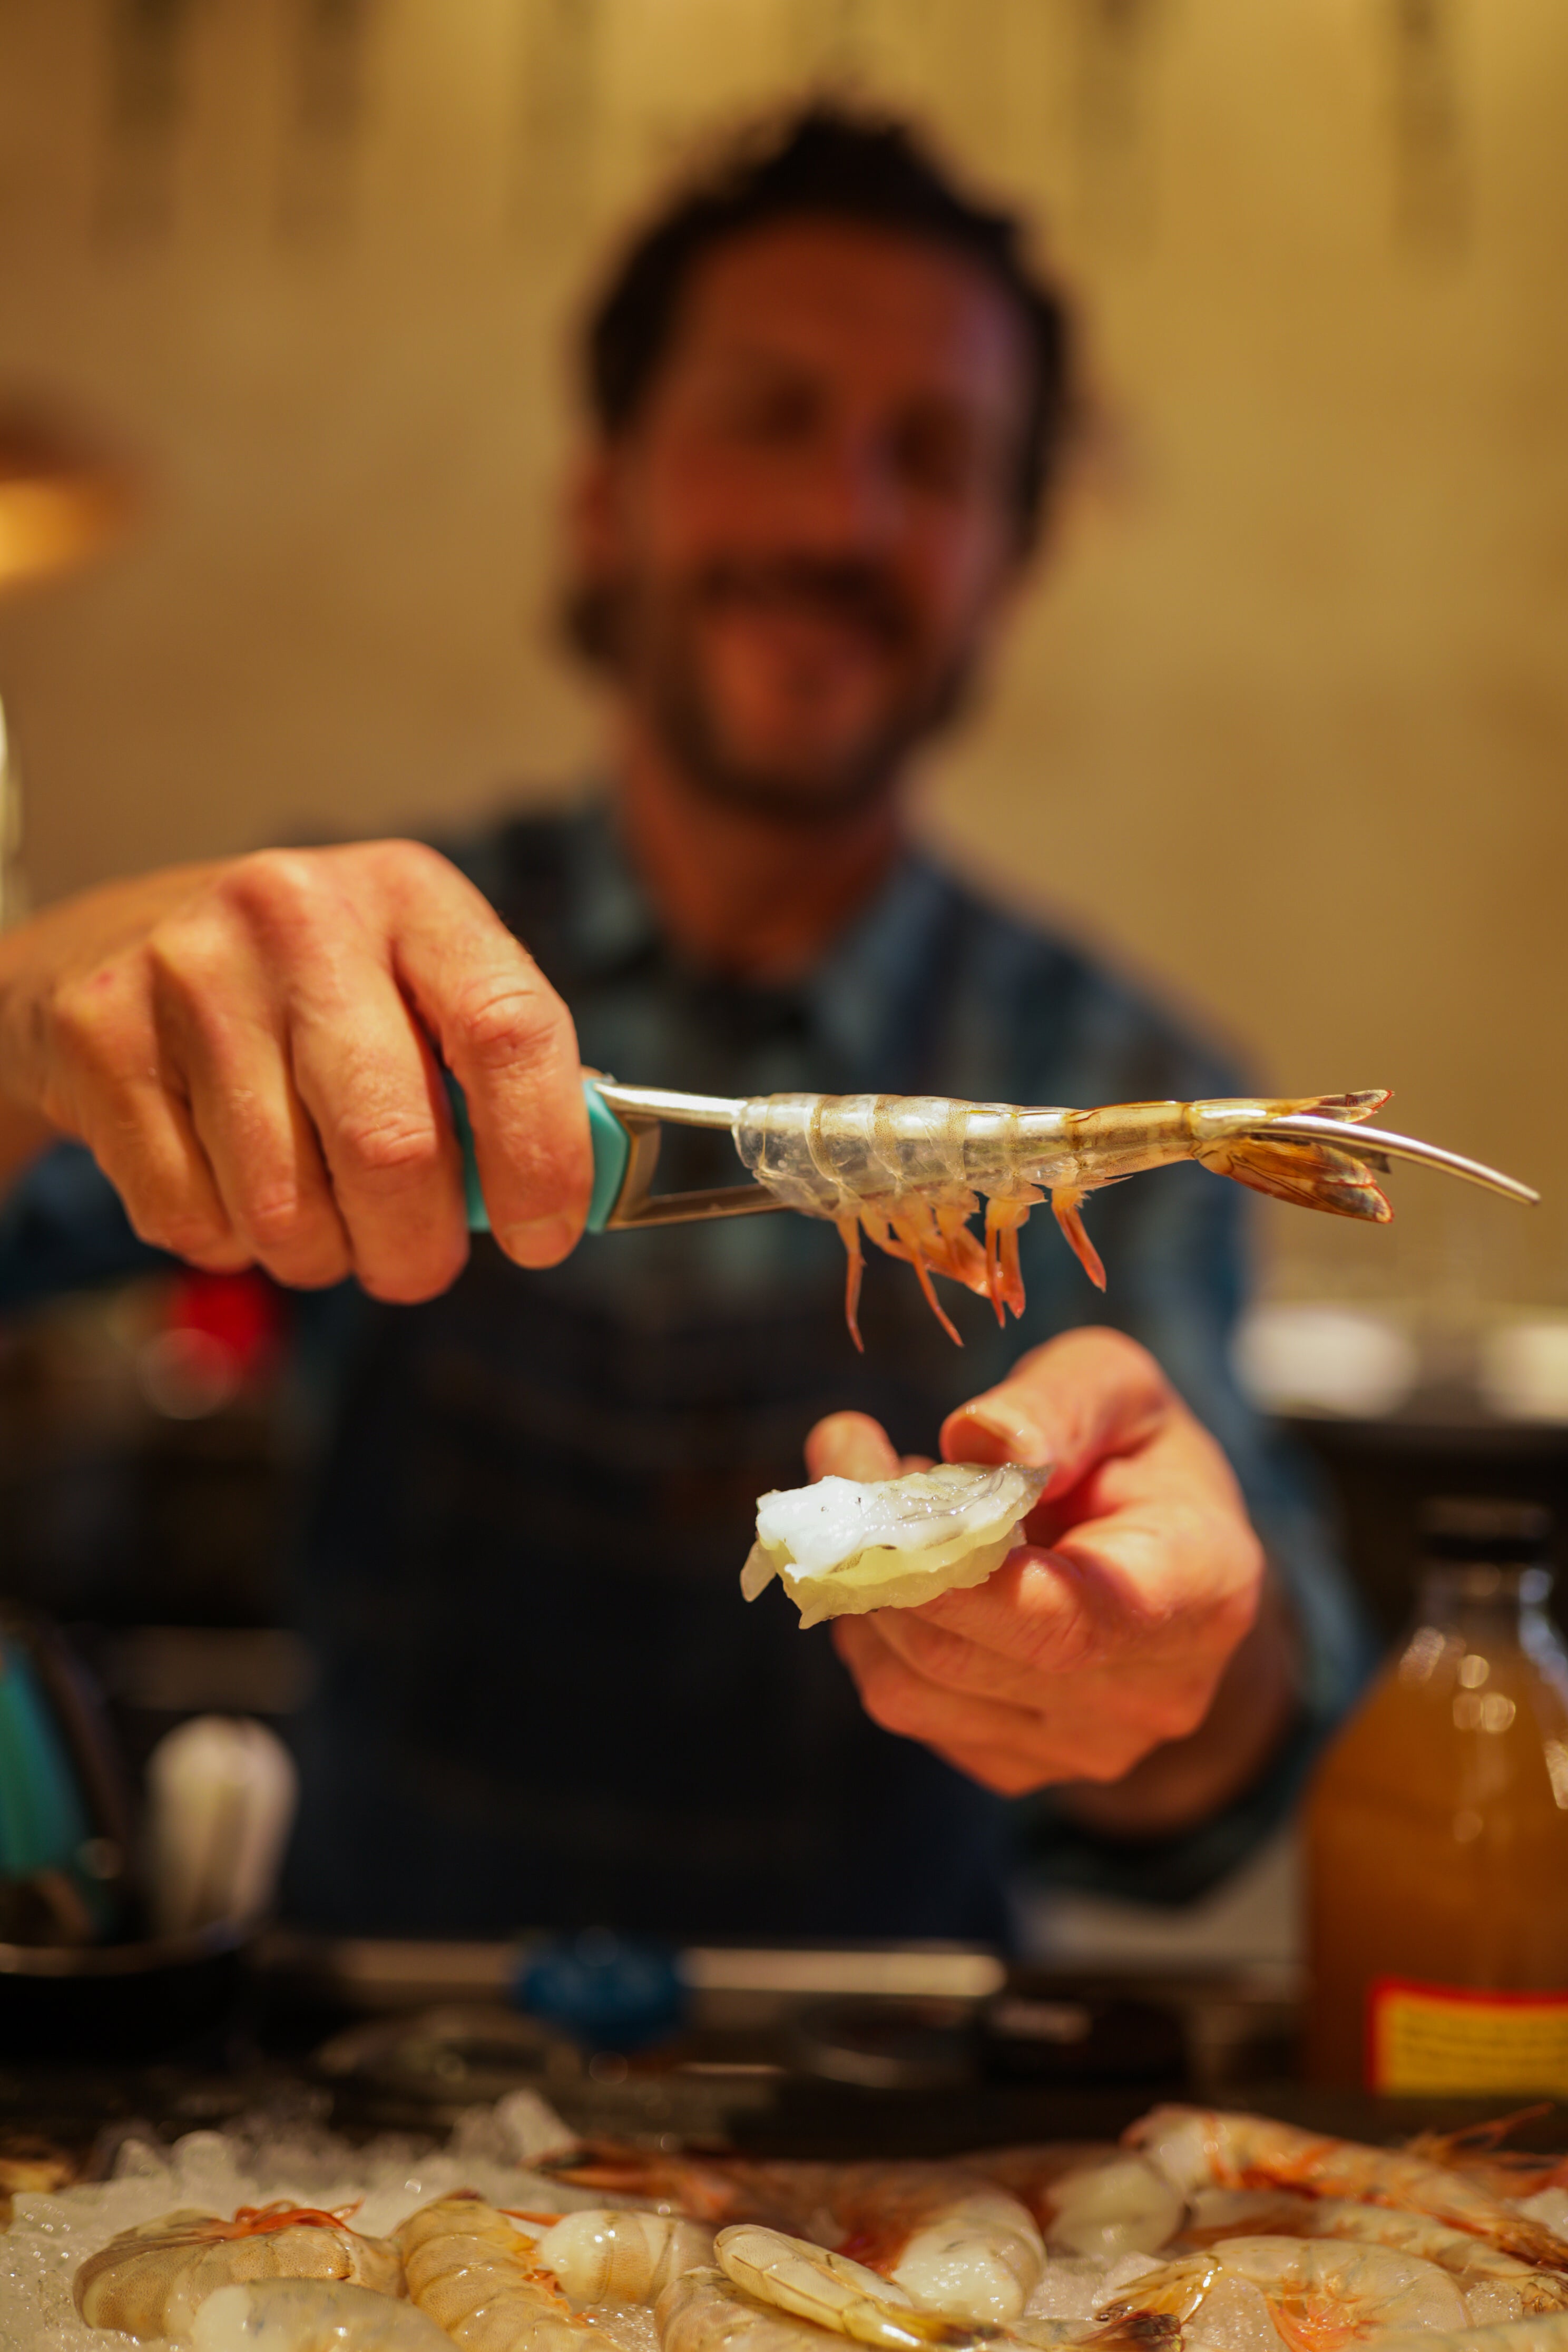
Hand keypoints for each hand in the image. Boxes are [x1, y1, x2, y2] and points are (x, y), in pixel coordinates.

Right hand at [0, 842, 590, 1301]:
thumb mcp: (419, 989)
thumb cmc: (317, 995)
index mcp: (412, 895)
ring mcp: (190, 969)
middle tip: (416, 1266)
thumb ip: (498, 1075)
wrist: (121, 946)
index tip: (544, 1240)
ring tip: (316, 1218)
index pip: (509, 1029)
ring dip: (318, 1255)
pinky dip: (227, 1243)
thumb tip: (576, 1189)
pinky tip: (227, 1185)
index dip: (542, 1157)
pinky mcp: (101, 1035)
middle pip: (392, 1145)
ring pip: (285, 1208)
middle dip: (417, 1248)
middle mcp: (300, 913)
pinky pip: (193, 1218)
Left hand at [810, 1327, 1293, 1820]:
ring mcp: (1084, 1747)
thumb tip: (980, 1437)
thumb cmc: (1143, 1461)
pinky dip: (878, 1630)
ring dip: (864, 1586)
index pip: (1061, 1616)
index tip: (876, 1466)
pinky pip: (908, 1706)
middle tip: (841, 1448)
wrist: (1179, 1573)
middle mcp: (1150, 1694)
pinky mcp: (1021, 1766)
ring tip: (882, 1502)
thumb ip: (1059, 1404)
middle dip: (874, 1547)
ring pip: (913, 1687)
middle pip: (963, 1651)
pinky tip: (906, 1567)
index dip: (948, 1563)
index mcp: (1199, 1591)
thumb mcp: (1121, 1389)